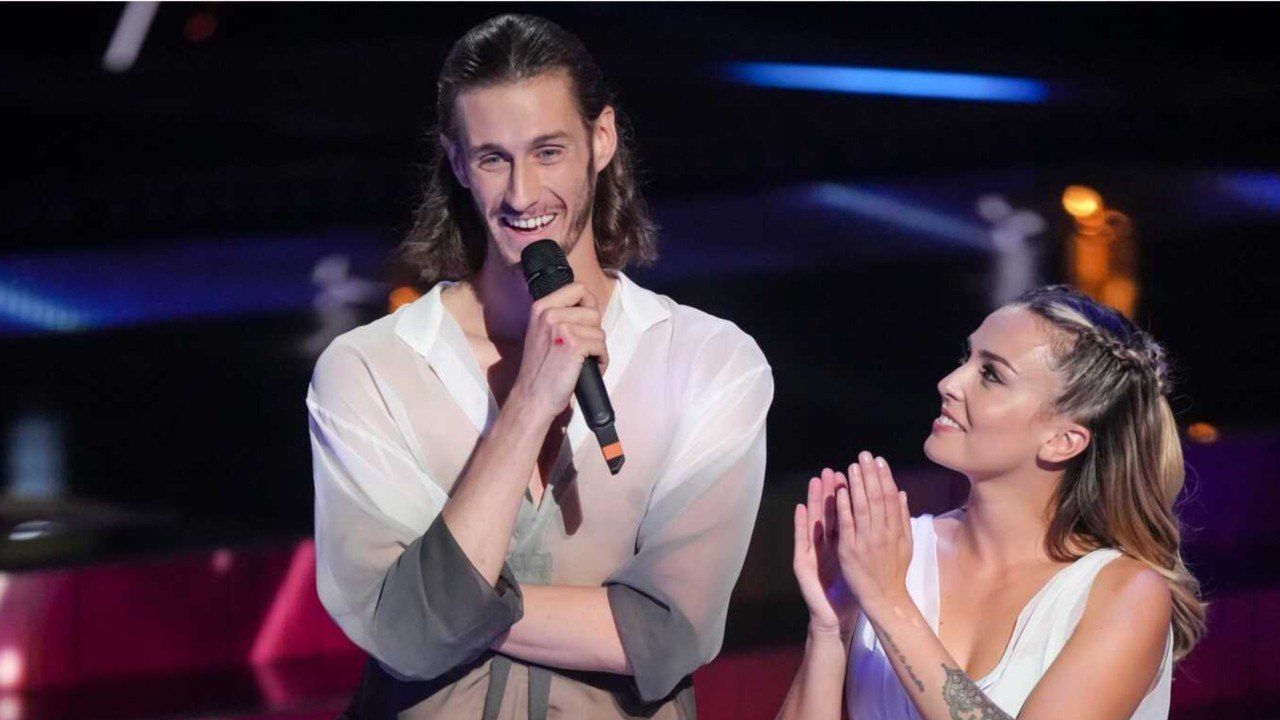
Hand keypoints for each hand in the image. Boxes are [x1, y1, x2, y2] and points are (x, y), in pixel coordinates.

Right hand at [510, 282, 608, 420]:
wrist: (533, 397)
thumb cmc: (541, 369)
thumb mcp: (542, 332)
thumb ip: (561, 316)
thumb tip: (590, 306)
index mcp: (540, 307)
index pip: (578, 288)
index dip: (588, 305)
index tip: (585, 323)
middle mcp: (549, 314)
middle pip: (593, 311)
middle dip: (593, 332)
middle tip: (583, 349)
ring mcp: (562, 328)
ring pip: (599, 331)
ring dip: (598, 349)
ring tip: (584, 361)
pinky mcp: (574, 345)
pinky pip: (601, 347)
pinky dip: (601, 361)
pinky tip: (588, 369)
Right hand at [793, 468, 860, 638]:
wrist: (834, 615)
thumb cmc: (848, 587)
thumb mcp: (858, 559)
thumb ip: (864, 538)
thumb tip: (878, 517)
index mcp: (841, 541)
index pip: (846, 512)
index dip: (849, 493)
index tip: (853, 471)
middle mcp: (824, 543)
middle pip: (828, 513)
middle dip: (830, 490)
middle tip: (830, 469)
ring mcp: (811, 552)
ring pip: (814, 522)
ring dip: (814, 500)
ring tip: (815, 481)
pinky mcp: (802, 563)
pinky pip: (802, 541)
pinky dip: (800, 524)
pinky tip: (800, 509)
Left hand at [833, 452, 912, 617]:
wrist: (885, 598)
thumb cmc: (894, 570)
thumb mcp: (906, 543)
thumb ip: (903, 517)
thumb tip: (902, 492)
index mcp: (897, 530)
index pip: (891, 498)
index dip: (884, 477)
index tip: (879, 460)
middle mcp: (883, 533)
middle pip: (877, 498)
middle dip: (871, 475)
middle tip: (864, 455)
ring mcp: (866, 541)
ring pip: (863, 508)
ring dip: (858, 486)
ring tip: (853, 467)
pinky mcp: (850, 550)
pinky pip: (847, 525)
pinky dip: (845, 507)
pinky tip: (842, 492)